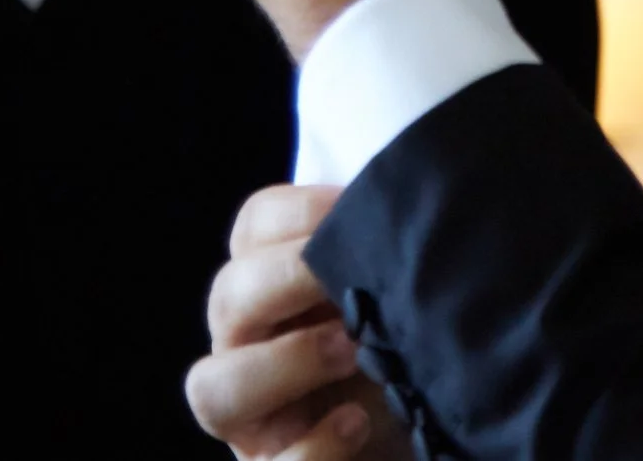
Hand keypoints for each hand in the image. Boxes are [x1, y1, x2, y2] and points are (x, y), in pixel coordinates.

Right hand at [187, 185, 407, 460]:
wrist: (430, 432)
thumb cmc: (413, 350)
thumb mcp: (404, 295)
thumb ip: (394, 255)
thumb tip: (416, 205)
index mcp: (275, 283)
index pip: (254, 226)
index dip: (296, 211)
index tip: (353, 209)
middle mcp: (248, 344)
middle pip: (227, 296)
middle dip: (285, 279)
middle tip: (344, 283)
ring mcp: (252, 416)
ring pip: (212, 388)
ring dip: (281, 363)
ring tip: (350, 350)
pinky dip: (312, 447)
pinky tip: (357, 422)